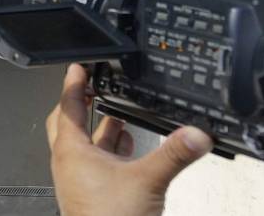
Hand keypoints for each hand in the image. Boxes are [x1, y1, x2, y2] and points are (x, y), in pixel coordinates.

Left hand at [47, 64, 211, 215]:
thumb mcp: (148, 181)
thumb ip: (174, 154)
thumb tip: (196, 133)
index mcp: (72, 153)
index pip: (68, 107)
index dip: (73, 84)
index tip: (77, 68)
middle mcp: (70, 164)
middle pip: (68, 124)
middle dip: (80, 104)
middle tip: (91, 87)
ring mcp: (79, 181)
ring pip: (85, 145)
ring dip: (100, 129)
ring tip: (116, 115)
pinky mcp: (92, 196)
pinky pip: (97, 165)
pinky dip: (110, 152)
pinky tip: (127, 152)